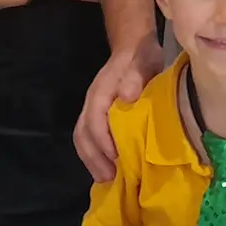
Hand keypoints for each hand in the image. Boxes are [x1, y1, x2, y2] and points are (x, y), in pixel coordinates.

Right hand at [74, 35, 163, 181]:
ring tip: (107, 179)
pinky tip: (108, 167)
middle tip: (109, 179)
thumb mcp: (142, 61)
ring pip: (83, 138)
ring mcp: (92, 110)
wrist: (134, 47)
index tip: (116, 159)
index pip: (94, 121)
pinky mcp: (99, 115)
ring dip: (92, 160)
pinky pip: (90, 138)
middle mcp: (92, 103)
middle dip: (93, 158)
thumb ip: (135, 76)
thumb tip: (127, 96)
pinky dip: (96, 155)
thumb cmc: (139, 57)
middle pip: (83, 134)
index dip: (103, 142)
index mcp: (101, 93)